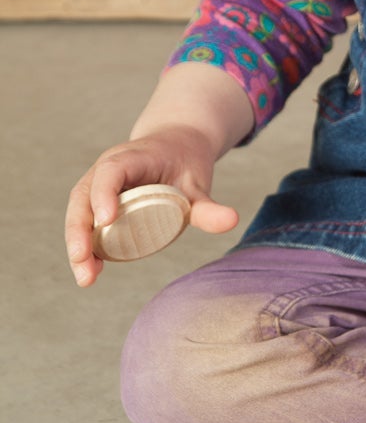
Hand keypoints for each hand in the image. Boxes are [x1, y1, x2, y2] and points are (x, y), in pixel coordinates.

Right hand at [65, 128, 239, 287]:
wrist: (176, 145)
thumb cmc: (186, 163)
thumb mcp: (198, 182)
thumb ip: (208, 205)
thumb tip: (231, 221)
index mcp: (132, 157)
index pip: (111, 171)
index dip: (105, 194)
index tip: (106, 220)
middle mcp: (108, 169)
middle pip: (83, 196)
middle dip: (80, 230)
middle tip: (84, 260)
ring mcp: (98, 184)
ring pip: (79, 212)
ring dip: (78, 244)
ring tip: (86, 277)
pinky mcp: (98, 201)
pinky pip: (85, 222)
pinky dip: (85, 245)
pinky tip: (91, 270)